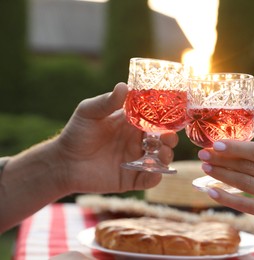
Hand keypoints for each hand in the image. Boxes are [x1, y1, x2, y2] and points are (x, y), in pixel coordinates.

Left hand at [53, 82, 177, 193]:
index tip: (171, 116)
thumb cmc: (76, 133)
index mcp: (132, 124)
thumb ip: (107, 102)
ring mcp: (136, 160)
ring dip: (166, 156)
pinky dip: (156, 177)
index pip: (155, 119)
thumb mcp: (89, 112)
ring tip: (161, 153)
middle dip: (170, 138)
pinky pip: (149, 179)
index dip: (165, 118)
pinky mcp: (131, 178)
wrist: (63, 162)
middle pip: (163, 140)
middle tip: (167, 137)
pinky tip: (153, 172)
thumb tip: (124, 86)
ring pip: (161, 159)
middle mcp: (137, 141)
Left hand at [198, 140, 253, 225]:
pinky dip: (227, 198)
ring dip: (223, 175)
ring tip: (205, 168)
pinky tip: (212, 191)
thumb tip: (223, 148)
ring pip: (246, 184)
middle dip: (223, 160)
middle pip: (249, 167)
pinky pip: (246, 205)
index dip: (236, 148)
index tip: (216, 144)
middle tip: (203, 154)